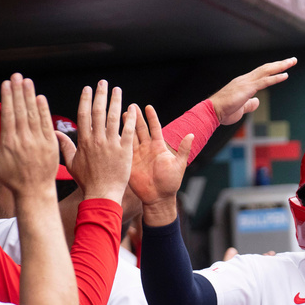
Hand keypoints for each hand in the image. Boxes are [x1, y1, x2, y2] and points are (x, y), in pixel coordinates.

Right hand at [0, 74, 58, 197]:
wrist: (35, 192)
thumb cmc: (12, 180)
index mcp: (8, 143)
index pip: (8, 115)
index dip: (7, 98)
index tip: (6, 84)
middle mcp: (24, 140)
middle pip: (20, 111)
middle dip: (18, 92)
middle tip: (17, 75)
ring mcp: (38, 142)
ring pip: (34, 115)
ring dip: (30, 96)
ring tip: (28, 81)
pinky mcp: (51, 145)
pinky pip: (47, 125)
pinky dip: (44, 111)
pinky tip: (41, 98)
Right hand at [56, 81, 136, 202]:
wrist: (102, 194)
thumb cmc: (87, 182)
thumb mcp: (71, 164)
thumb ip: (65, 146)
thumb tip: (54, 132)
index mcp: (84, 141)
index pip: (84, 114)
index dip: (85, 99)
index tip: (87, 88)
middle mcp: (97, 139)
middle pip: (98, 111)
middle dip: (101, 94)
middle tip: (104, 82)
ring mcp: (111, 144)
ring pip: (113, 117)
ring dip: (116, 101)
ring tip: (118, 90)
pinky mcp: (124, 151)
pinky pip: (128, 131)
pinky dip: (130, 119)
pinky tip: (132, 109)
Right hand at [130, 104, 193, 226]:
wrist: (158, 198)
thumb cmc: (170, 183)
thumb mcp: (179, 165)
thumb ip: (183, 149)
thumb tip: (192, 134)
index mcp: (158, 147)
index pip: (154, 128)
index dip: (151, 117)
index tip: (147, 107)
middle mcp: (147, 149)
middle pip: (140, 129)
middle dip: (135, 117)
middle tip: (130, 105)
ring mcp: (136, 155)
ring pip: (130, 136)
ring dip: (125, 125)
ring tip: (120, 113)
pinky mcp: (128, 162)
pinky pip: (123, 148)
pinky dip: (118, 139)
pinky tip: (112, 130)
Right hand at [210, 58, 297, 124]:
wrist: (212, 111)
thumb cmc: (224, 111)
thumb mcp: (241, 108)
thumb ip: (249, 104)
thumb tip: (257, 101)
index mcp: (243, 83)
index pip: (261, 74)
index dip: (272, 70)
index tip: (283, 67)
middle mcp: (245, 79)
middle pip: (266, 68)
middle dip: (280, 64)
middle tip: (292, 60)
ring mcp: (246, 82)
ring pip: (266, 71)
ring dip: (280, 66)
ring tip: (292, 61)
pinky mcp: (247, 88)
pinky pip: (264, 81)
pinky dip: (275, 77)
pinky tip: (285, 75)